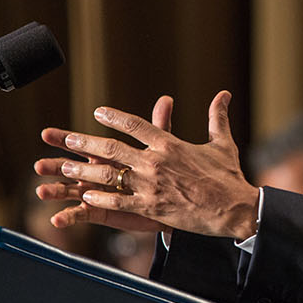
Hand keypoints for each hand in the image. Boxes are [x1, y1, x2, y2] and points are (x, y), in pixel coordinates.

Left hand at [34, 91, 258, 240]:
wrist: (234, 208)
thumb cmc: (229, 177)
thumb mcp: (223, 143)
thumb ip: (217, 117)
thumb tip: (223, 94)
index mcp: (170, 144)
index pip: (136, 125)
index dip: (114, 117)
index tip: (98, 111)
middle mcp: (156, 162)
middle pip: (113, 148)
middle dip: (86, 143)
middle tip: (68, 139)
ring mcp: (152, 186)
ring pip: (110, 175)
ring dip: (86, 171)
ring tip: (67, 167)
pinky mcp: (152, 208)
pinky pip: (119, 202)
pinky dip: (101, 198)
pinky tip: (87, 196)